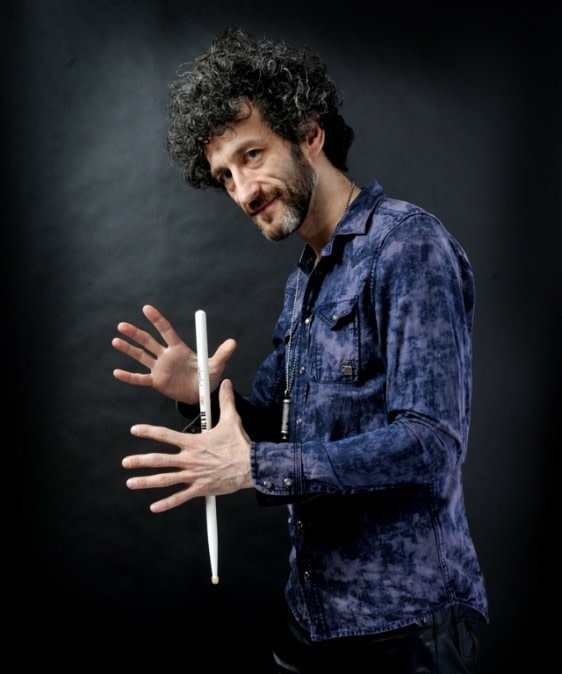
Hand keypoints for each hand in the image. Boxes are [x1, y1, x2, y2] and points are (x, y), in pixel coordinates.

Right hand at [112, 304, 236, 404]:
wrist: (202, 395)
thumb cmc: (208, 377)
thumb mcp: (215, 365)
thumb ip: (222, 354)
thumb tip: (233, 342)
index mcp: (179, 348)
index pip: (166, 330)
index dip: (157, 320)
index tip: (146, 308)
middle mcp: (166, 356)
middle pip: (149, 341)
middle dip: (136, 333)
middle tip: (122, 325)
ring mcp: (160, 368)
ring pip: (141, 357)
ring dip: (128, 349)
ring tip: (115, 341)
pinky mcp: (157, 382)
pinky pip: (140, 379)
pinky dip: (129, 377)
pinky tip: (117, 372)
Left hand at [122, 380, 251, 511]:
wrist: (251, 466)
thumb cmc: (239, 444)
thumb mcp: (231, 419)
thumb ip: (226, 401)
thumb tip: (227, 383)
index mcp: (194, 442)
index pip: (166, 435)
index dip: (149, 432)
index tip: (134, 430)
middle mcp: (190, 459)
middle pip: (160, 460)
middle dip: (140, 461)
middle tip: (125, 462)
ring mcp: (193, 475)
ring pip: (165, 480)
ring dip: (146, 482)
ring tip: (131, 483)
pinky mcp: (200, 489)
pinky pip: (180, 497)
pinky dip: (167, 503)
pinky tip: (154, 507)